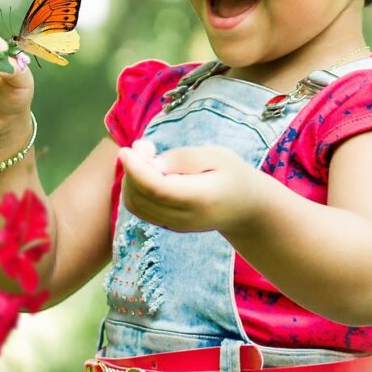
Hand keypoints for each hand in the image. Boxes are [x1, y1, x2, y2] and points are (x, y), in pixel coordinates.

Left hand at [119, 139, 258, 233]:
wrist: (245, 209)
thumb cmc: (233, 175)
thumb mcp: (217, 156)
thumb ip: (184, 159)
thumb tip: (151, 164)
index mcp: (199, 198)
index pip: (157, 189)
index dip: (136, 170)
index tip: (126, 150)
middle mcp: (183, 218)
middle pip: (141, 197)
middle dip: (132, 169)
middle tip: (146, 145)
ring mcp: (173, 225)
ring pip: (135, 205)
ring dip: (131, 178)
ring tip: (148, 155)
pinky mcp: (167, 225)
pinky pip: (140, 208)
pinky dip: (134, 187)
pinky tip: (148, 170)